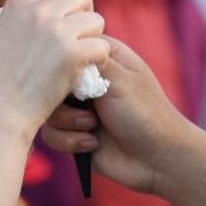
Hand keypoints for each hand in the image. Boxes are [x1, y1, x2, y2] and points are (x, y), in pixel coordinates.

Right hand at [0, 0, 109, 136]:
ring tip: (75, 59)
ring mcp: (55, 31)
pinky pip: (102, 46)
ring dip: (92, 40)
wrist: (2, 110)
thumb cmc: (5, 74)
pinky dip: (96, 62)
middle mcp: (37, 10)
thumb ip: (31, 9)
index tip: (74, 13)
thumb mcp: (8, 29)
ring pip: (97, 20)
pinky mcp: (72, 54)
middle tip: (78, 39)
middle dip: (86, 15)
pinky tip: (80, 73)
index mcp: (21, 1)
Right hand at [40, 40, 191, 194]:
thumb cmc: (145, 113)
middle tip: (82, 104)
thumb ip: (86, 61)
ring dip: (69, 121)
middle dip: (60, 97)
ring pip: (47, 108)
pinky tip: (93, 143)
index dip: (60, 59)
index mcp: (100, 57)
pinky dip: (70, 140)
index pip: (66, 45)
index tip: (67, 73)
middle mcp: (86, 80)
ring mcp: (78, 107)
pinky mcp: (73, 132)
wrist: (158, 160)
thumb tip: (58, 52)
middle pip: (49, 79)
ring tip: (92, 126)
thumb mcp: (118, 79)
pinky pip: (51, 133)